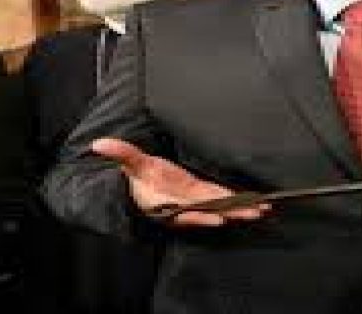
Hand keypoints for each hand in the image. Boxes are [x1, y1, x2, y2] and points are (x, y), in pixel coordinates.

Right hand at [91, 137, 269, 226]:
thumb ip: (120, 153)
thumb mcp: (131, 164)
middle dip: (232, 212)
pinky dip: (238, 201)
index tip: (219, 217)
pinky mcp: (203, 195)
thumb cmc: (138, 177)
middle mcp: (183, 205)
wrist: (142, 187)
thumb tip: (99, 144)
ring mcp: (195, 201)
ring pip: (220, 207)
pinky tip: (255, 203)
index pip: (184, 209)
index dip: (201, 214)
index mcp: (165, 201)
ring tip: (263, 210)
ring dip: (240, 208)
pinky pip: (222, 200)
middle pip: (210, 210)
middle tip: (255, 213)